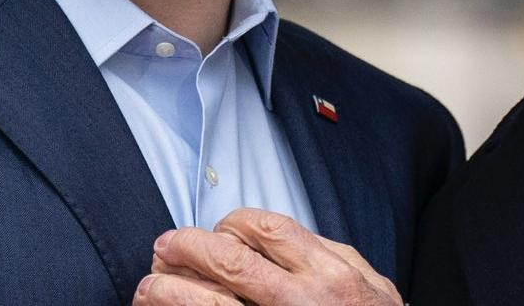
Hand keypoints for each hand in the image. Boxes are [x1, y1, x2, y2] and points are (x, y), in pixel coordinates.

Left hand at [134, 208, 401, 305]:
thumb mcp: (373, 289)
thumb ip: (333, 259)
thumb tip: (279, 238)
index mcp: (329, 275)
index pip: (265, 229)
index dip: (228, 225)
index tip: (214, 233)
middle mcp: (301, 303)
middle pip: (228, 261)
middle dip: (186, 248)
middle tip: (163, 248)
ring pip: (208, 303)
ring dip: (169, 291)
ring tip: (150, 287)